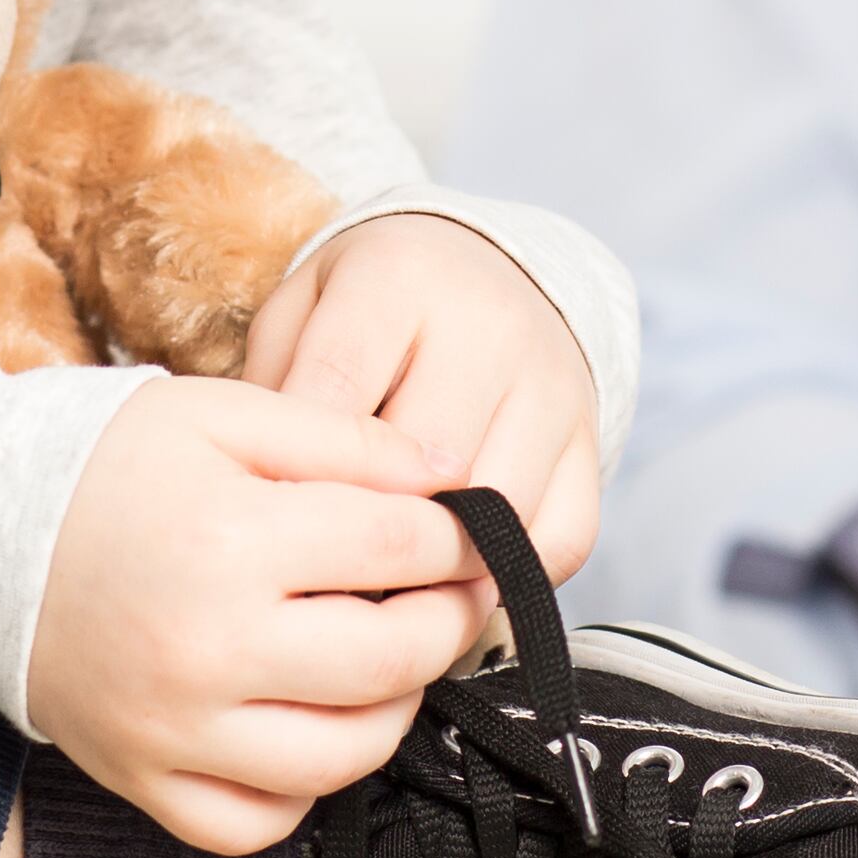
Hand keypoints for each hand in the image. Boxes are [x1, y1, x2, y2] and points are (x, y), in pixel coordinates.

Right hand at [28, 378, 486, 854]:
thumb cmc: (100, 464)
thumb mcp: (221, 414)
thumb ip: (343, 439)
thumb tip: (448, 480)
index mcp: (232, 541)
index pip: (399, 550)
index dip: (454, 536)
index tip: (462, 528)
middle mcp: (208, 650)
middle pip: (391, 661)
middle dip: (447, 621)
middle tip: (451, 593)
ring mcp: (175, 731)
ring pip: (344, 756)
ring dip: (394, 707)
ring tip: (386, 656)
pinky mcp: (145, 781)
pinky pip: (261, 821)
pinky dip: (303, 787)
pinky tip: (306, 724)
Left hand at [242, 212, 601, 586]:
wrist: (483, 270)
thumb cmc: (365, 308)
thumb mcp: (300, 310)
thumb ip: (272, 385)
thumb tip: (268, 492)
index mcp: (398, 276)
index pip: (338, 387)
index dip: (298, 468)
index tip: (268, 519)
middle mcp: (490, 325)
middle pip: (427, 460)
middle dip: (366, 524)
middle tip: (315, 570)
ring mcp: (552, 386)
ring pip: (499, 510)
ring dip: (435, 563)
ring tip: (378, 586)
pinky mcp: (590, 443)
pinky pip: (561, 539)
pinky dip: (504, 576)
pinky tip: (448, 578)